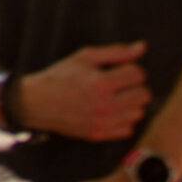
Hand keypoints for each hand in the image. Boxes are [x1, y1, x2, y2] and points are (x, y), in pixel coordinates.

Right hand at [18, 42, 149, 141]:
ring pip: (139, 113)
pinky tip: (110, 110)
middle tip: (118, 83)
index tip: (119, 69)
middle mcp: (105, 105)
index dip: (131, 69)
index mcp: (101, 83)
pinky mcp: (101, 134)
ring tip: (114, 97)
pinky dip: (123, 119)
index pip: (138, 75)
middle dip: (134, 86)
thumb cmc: (61, 75)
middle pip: (144, 95)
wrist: (38, 102)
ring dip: (130, 103)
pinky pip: (129, 128)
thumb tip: (143, 47)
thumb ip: (116, 52)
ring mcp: (104, 122)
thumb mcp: (85, 57)